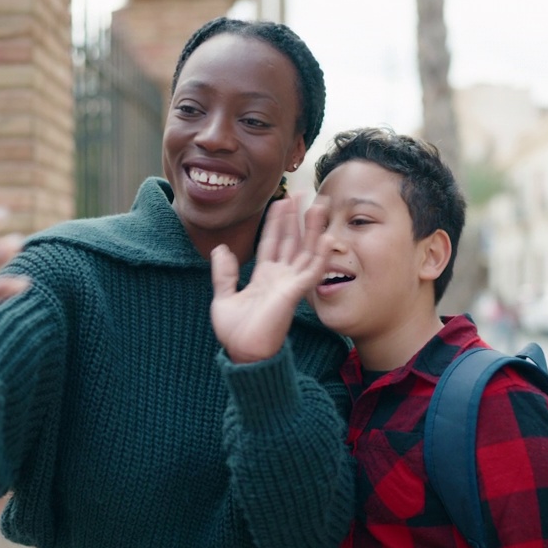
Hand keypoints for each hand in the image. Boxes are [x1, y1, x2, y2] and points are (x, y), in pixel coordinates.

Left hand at [211, 195, 331, 363]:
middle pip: (292, 241)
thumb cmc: (235, 333)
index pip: (272, 243)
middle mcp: (280, 277)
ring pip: (306, 250)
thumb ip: (223, 274)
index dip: (277, 222)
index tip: (281, 202)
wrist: (243, 353)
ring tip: (318, 205)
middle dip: (297, 218)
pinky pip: (312, 270)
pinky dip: (321, 254)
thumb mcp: (223, 298)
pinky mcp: (295, 292)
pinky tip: (327, 236)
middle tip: (303, 193)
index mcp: (263, 277)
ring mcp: (290, 284)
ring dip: (313, 229)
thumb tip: (220, 249)